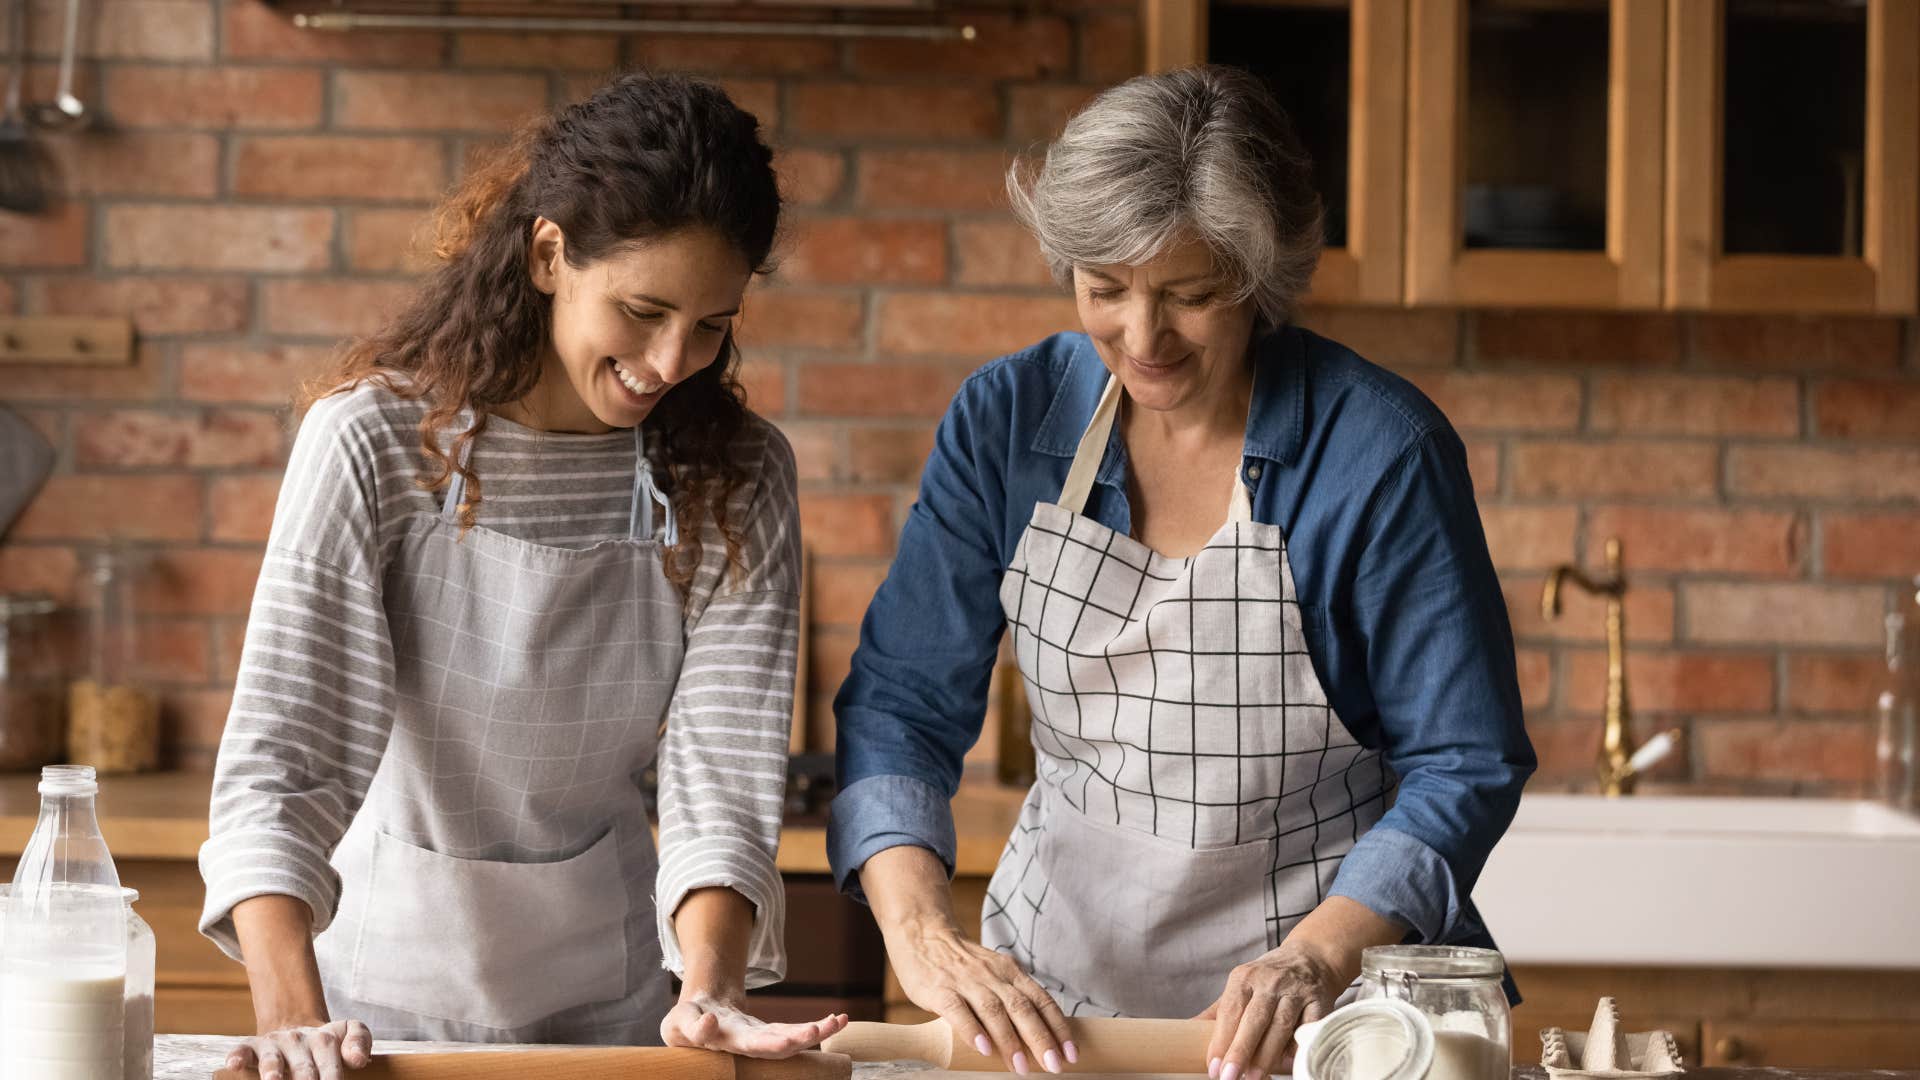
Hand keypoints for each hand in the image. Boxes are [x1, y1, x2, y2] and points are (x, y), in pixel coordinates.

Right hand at [224, 1019, 372, 1079]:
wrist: (296, 1031)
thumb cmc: (325, 1043)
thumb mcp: (347, 1033)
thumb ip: (359, 1041)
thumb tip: (359, 1059)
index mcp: (325, 1041)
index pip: (331, 1064)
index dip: (332, 1079)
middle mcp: (297, 1041)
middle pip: (303, 1068)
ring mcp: (273, 1044)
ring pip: (272, 1059)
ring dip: (272, 1070)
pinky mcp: (251, 1047)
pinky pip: (241, 1049)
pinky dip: (237, 1056)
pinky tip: (234, 1065)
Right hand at [660, 991, 849, 1057]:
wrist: (695, 1019)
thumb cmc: (686, 1021)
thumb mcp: (679, 1021)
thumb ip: (693, 1026)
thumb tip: (710, 1021)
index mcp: (726, 1041)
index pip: (747, 1045)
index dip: (765, 1044)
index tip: (786, 1042)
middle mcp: (748, 1044)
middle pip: (776, 1046)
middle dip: (797, 1040)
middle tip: (816, 1030)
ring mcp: (761, 1039)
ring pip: (792, 1039)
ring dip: (815, 1032)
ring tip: (837, 1021)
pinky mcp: (770, 1032)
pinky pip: (797, 1030)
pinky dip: (819, 1026)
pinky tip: (839, 1019)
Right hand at [885, 919, 1074, 1075]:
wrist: (923, 933)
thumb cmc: (962, 963)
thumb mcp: (994, 972)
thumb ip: (1011, 997)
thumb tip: (1036, 1036)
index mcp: (1011, 972)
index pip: (1042, 1001)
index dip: (1059, 1028)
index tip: (1071, 1054)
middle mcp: (993, 975)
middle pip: (1023, 1008)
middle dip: (1042, 1039)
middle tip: (1054, 1066)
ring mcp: (966, 982)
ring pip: (994, 1011)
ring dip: (1010, 1041)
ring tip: (1022, 1067)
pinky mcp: (940, 990)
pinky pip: (958, 1011)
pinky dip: (972, 1030)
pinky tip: (983, 1049)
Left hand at [1196, 941, 1344, 1079]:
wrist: (1311, 958)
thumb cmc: (1268, 979)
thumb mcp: (1241, 986)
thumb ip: (1218, 1011)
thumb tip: (1186, 1032)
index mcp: (1244, 977)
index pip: (1230, 1012)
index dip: (1221, 1041)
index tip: (1214, 1067)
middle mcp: (1270, 981)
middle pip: (1254, 1019)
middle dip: (1241, 1050)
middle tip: (1229, 1077)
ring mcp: (1296, 990)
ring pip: (1280, 1026)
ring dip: (1267, 1055)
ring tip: (1254, 1078)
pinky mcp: (1319, 1001)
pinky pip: (1309, 1027)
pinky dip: (1298, 1046)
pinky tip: (1287, 1063)